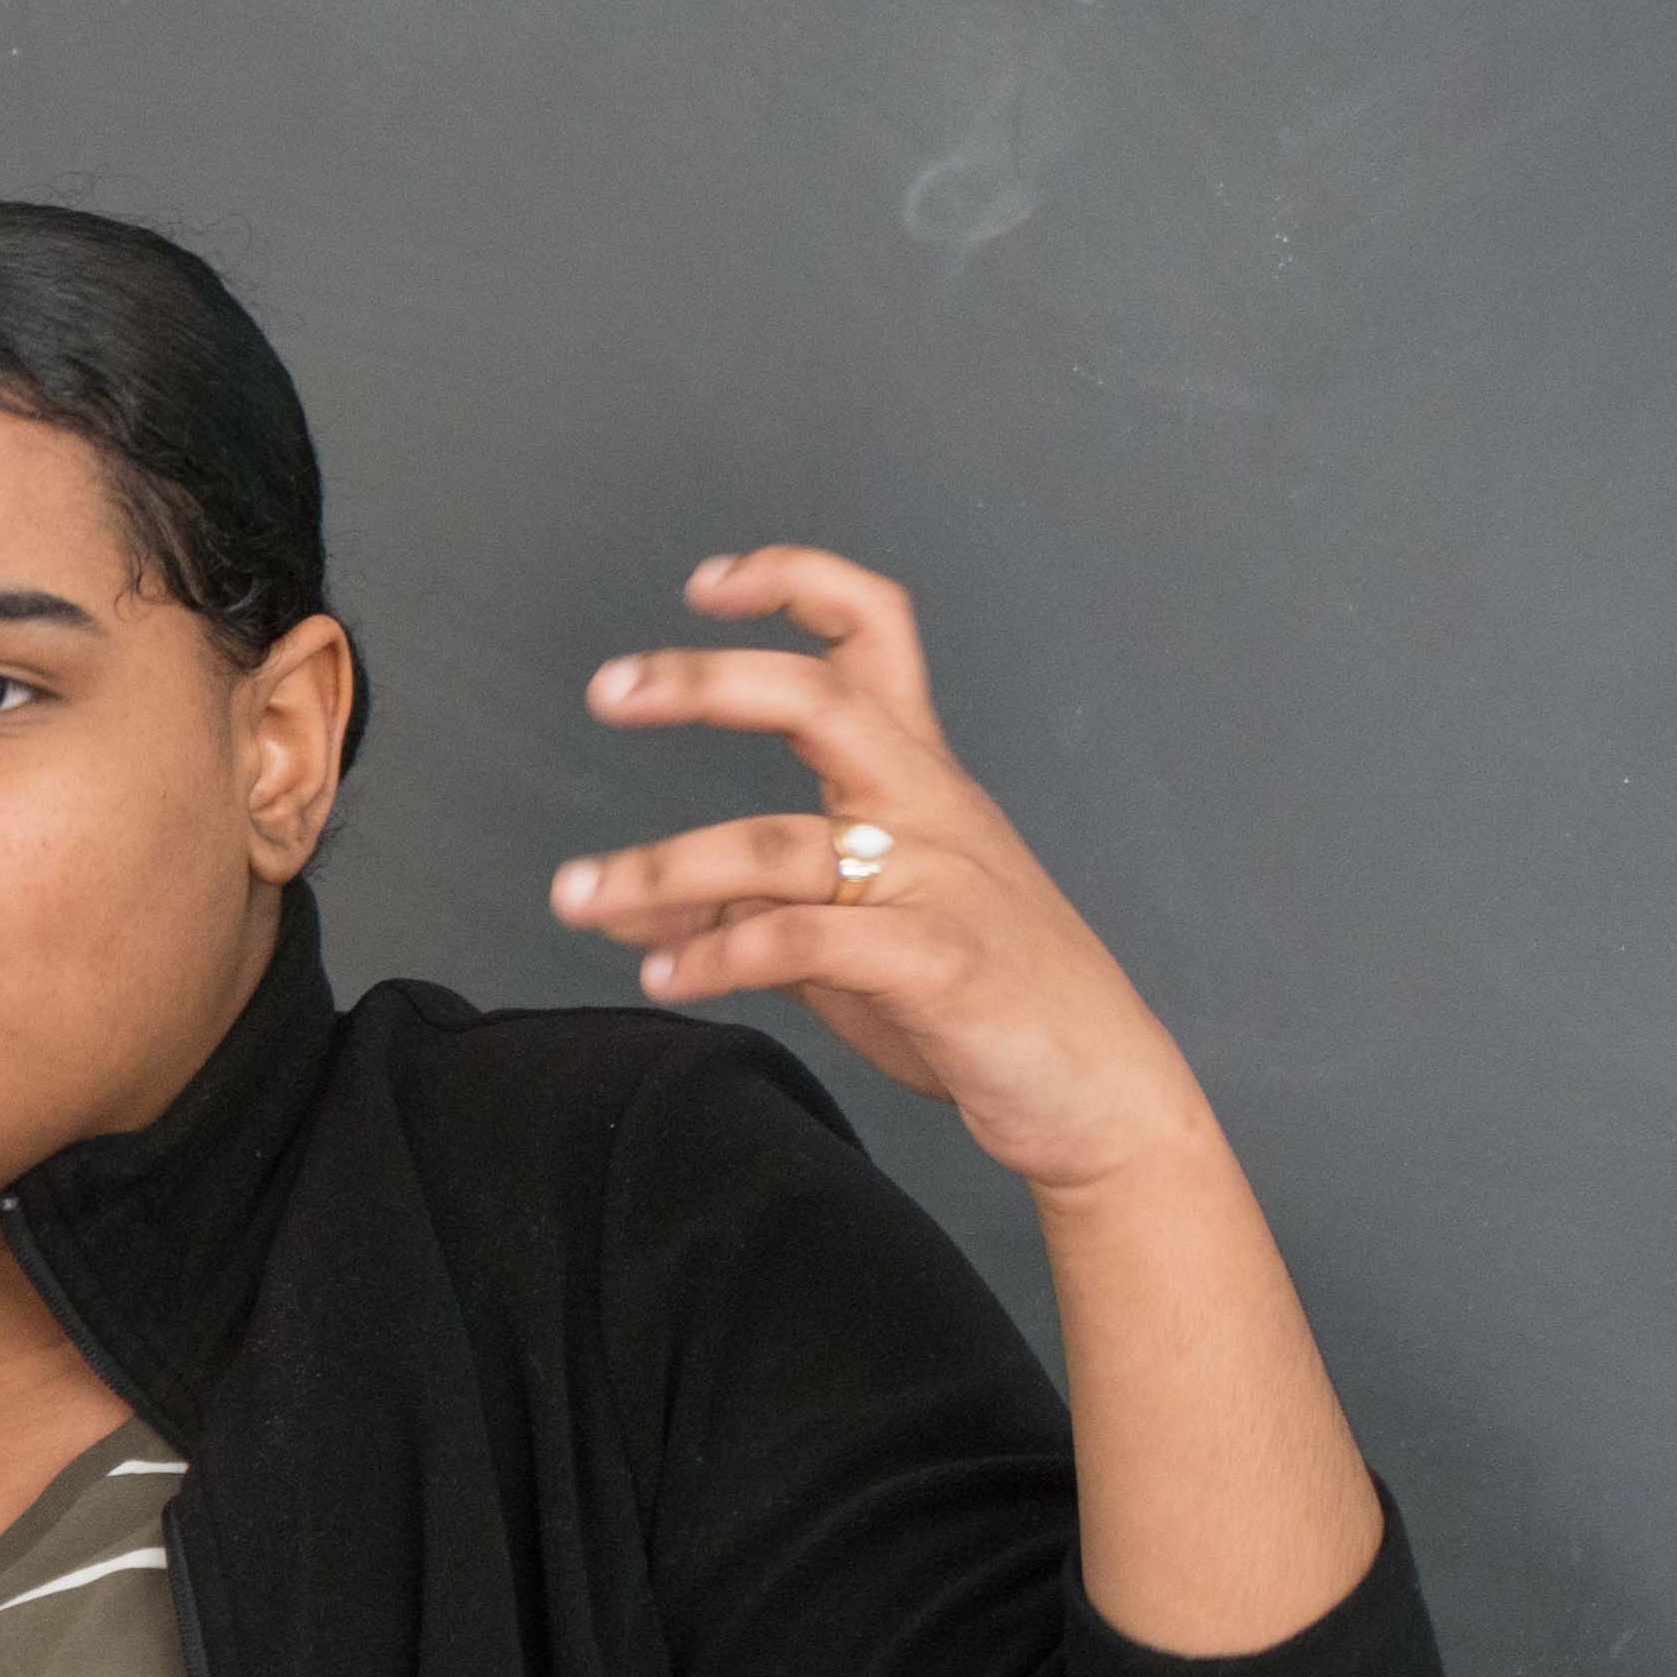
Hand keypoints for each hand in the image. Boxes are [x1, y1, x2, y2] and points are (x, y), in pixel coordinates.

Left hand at [552, 547, 1213, 1195]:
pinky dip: (718, 953)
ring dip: (661, 866)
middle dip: (706, 681)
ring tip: (577, 898)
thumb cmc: (976, 1002)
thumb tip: (619, 902)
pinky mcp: (940, 963)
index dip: (796, 584)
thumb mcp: (843, 942)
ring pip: (779, 843)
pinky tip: (665, 973)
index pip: (875, 632)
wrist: (1099, 1093)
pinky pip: (803, 939)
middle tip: (607, 690)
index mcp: (918, 777)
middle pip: (821, 699)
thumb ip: (737, 909)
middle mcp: (930, 808)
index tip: (705, 583)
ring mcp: (940, 880)